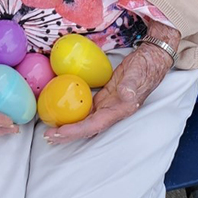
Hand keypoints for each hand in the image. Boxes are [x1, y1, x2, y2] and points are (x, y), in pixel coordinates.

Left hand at [44, 24, 179, 143]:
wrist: (151, 60)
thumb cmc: (145, 67)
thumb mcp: (137, 74)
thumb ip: (131, 86)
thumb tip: (125, 95)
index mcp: (119, 110)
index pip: (93, 125)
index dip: (76, 131)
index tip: (58, 133)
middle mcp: (111, 111)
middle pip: (86, 127)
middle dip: (67, 134)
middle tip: (47, 136)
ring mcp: (107, 104)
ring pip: (85, 119)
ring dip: (69, 125)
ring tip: (50, 127)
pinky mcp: (105, 96)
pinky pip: (87, 107)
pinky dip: (74, 111)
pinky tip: (62, 109)